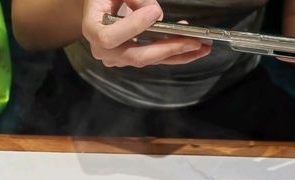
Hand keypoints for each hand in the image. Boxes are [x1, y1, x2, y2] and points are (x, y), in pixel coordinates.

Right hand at [82, 0, 209, 67]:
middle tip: (193, 41)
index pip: (110, 37)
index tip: (155, 13)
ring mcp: (118, 57)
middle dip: (168, 49)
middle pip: (136, 56)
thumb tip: (156, 14)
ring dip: (177, 53)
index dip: (133, 27)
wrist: (99, 5)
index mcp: (93, 30)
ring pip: (150, 60)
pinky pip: (154, 58)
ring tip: (202, 46)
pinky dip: (174, 51)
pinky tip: (192, 46)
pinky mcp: (132, 57)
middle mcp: (104, 50)